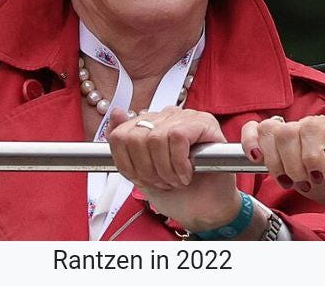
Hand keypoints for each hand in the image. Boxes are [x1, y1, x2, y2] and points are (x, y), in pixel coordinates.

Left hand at [107, 105, 241, 231]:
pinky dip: (179, 162)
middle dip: (147, 170)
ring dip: (165, 169)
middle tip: (163, 182)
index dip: (128, 165)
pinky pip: (178, 136)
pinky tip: (187, 173)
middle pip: (136, 137)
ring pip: (156, 137)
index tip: (143, 180)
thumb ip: (124, 147)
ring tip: (176, 180)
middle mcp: (166, 116)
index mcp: (149, 125)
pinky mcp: (204, 123)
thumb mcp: (141, 175)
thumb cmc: (178, 193)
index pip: (120, 135)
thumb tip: (116, 113)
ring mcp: (185, 117)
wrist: (208, 210)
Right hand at [241, 114, 324, 204]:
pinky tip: (256, 159)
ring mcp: (285, 127)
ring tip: (287, 181)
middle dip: (291, 166)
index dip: (311, 154)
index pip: (311, 128)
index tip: (316, 177)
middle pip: (286, 133)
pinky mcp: (269, 136)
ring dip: (274, 162)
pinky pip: (251, 129)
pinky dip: (250, 142)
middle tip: (303, 185)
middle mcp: (304, 122)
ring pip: (267, 131)